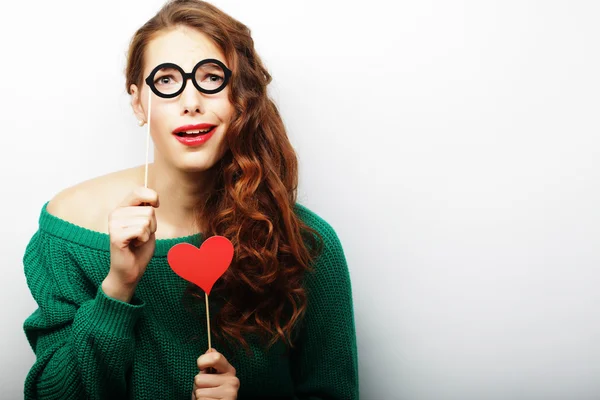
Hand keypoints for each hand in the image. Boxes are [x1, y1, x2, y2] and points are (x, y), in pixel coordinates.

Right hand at [102, 186, 158, 301]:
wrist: (130, 270)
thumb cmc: (139, 247)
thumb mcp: (147, 224)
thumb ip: (147, 209)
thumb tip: (153, 196)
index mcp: (122, 208)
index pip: (138, 190)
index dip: (152, 196)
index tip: (157, 205)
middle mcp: (115, 213)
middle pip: (149, 210)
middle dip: (152, 224)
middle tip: (141, 235)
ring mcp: (114, 224)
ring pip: (147, 220)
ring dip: (148, 233)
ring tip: (137, 240)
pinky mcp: (116, 236)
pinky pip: (141, 230)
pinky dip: (144, 239)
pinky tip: (134, 244)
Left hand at [192, 348, 239, 399]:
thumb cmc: (209, 394)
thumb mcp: (208, 377)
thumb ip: (210, 365)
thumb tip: (211, 349)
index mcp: (229, 370)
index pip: (214, 357)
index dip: (202, 361)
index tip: (201, 367)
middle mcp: (233, 380)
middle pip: (200, 378)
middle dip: (198, 386)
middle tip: (205, 391)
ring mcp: (230, 393)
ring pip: (199, 392)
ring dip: (199, 397)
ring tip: (207, 398)